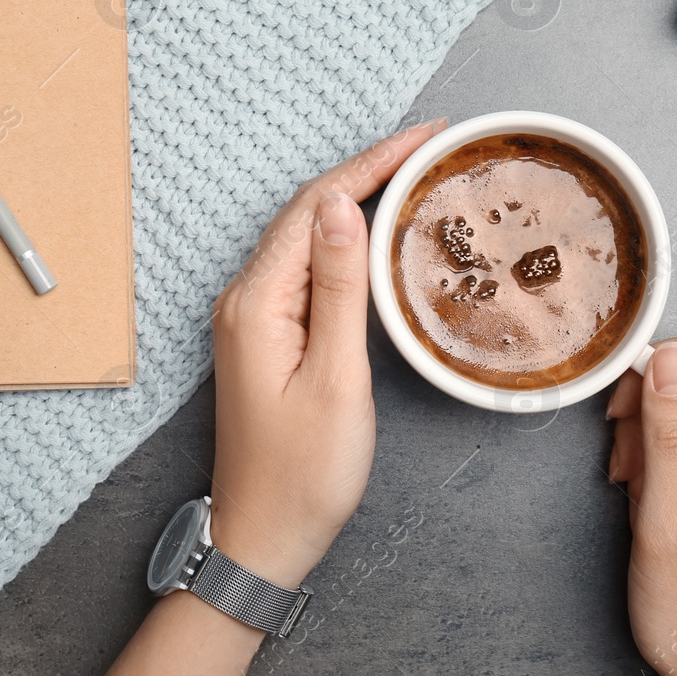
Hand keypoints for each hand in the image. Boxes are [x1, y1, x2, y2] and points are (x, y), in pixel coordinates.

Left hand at [207, 120, 445, 588]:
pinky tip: (375, 234)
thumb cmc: (302, 474)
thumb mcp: (335, 378)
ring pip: (306, 236)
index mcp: (257, 302)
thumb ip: (339, 288)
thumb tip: (339, 205)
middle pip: (308, 211)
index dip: (372, 163)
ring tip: (412, 173)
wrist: (262, 539)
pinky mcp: (266, 336)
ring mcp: (252, 317)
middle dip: (369, 170)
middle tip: (431, 145)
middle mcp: (245, 299)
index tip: (424, 135)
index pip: (316, 205)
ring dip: (357, 199)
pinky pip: (305, 268)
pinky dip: (344, 240)